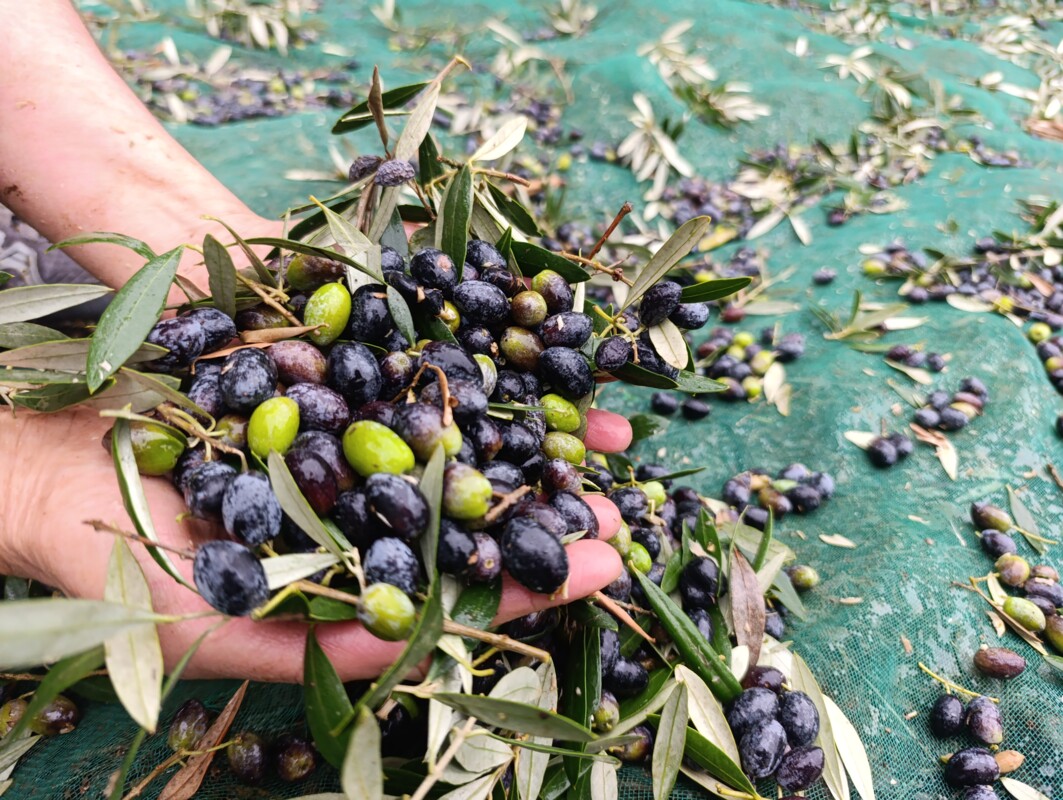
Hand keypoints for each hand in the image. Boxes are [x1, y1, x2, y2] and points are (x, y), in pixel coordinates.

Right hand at [0, 407, 630, 681]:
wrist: (43, 456)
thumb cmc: (122, 561)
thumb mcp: (214, 623)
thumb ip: (315, 643)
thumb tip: (413, 647)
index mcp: (351, 572)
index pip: (459, 583)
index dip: (532, 577)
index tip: (608, 562)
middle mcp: (360, 504)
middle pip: (474, 506)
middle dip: (549, 501)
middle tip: (627, 496)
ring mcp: (348, 435)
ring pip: (454, 431)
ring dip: (530, 428)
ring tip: (609, 428)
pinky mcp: (328, 370)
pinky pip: (410, 362)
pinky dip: (470, 353)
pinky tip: (530, 348)